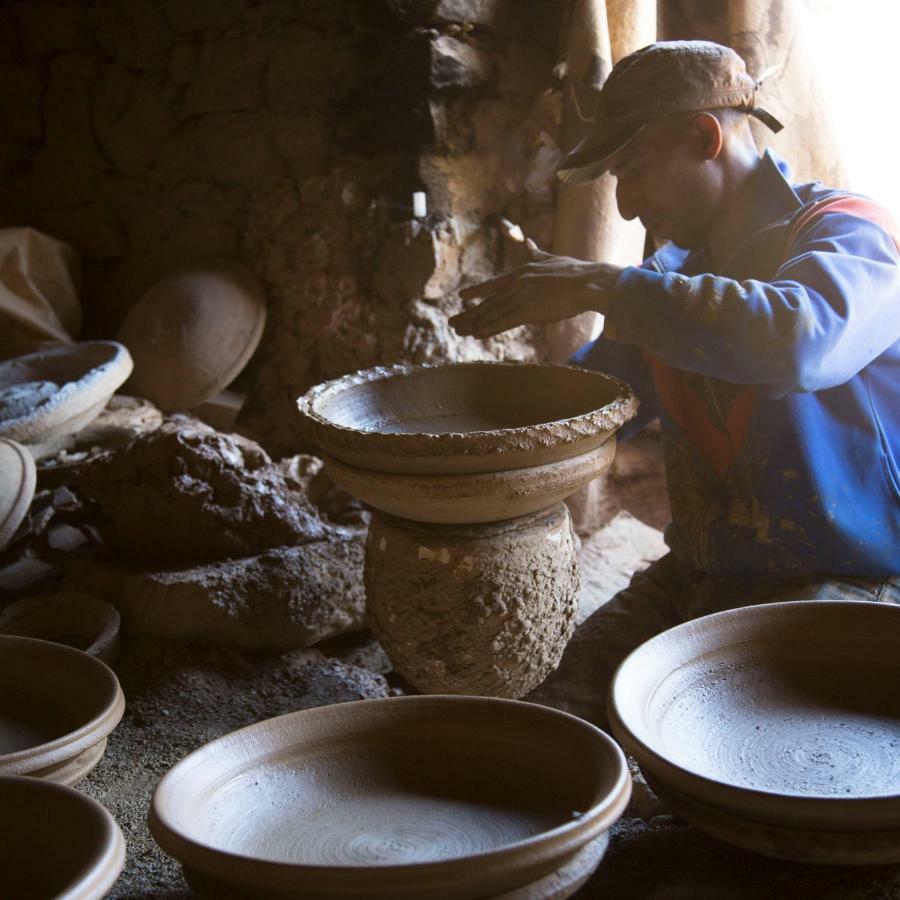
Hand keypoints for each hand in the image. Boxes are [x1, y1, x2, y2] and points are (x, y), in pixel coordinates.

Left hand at [449, 239, 621, 338]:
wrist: (588, 282)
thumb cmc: (575, 273)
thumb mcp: (550, 258)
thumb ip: (536, 253)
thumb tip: (527, 242)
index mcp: (521, 273)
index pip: (493, 284)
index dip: (476, 292)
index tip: (461, 297)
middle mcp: (516, 284)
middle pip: (488, 302)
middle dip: (469, 313)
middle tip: (452, 322)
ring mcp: (520, 297)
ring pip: (492, 313)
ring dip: (473, 323)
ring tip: (458, 331)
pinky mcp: (528, 311)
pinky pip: (503, 322)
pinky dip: (488, 328)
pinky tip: (476, 334)